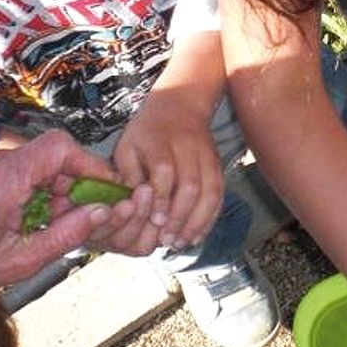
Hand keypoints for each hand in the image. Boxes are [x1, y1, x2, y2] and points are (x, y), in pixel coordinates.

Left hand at [0, 130, 117, 286]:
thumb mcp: (22, 260)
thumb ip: (66, 234)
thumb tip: (101, 213)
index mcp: (1, 181)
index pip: (59, 148)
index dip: (89, 163)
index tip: (103, 185)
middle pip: (50, 155)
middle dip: (70, 183)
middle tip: (76, 215)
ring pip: (34, 161)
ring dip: (49, 187)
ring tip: (42, 221)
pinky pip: (15, 166)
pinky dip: (29, 187)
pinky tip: (23, 215)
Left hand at [111, 88, 223, 253]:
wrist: (180, 104)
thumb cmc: (147, 131)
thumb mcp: (127, 146)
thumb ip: (127, 174)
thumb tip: (129, 205)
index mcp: (159, 140)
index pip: (164, 171)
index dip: (162, 198)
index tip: (156, 222)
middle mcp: (187, 148)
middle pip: (190, 184)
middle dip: (180, 216)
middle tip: (168, 240)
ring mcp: (207, 156)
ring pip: (209, 191)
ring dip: (198, 221)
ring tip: (183, 242)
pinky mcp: (218, 165)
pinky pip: (219, 193)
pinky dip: (211, 216)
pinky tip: (198, 234)